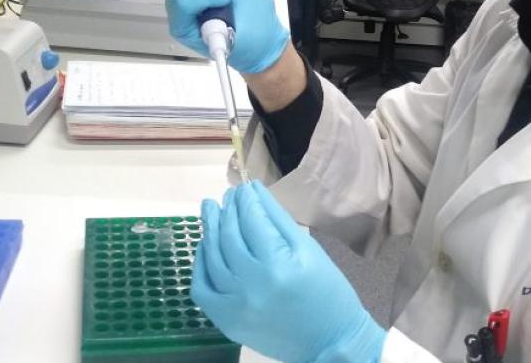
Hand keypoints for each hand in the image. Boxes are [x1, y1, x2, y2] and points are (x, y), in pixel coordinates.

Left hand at [193, 182, 384, 362]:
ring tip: (211, 211)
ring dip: (210, 230)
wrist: (330, 342)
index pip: (252, 221)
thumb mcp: (309, 251)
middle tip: (227, 196)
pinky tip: (205, 247)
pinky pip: (202, 288)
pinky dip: (200, 265)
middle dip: (227, 211)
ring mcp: (235, 306)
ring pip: (212, 259)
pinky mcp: (227, 322)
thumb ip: (278, 219)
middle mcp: (251, 286)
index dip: (246, 200)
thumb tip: (254, 191)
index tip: (244, 187)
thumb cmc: (327, 292)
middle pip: (229, 237)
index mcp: (278, 265)